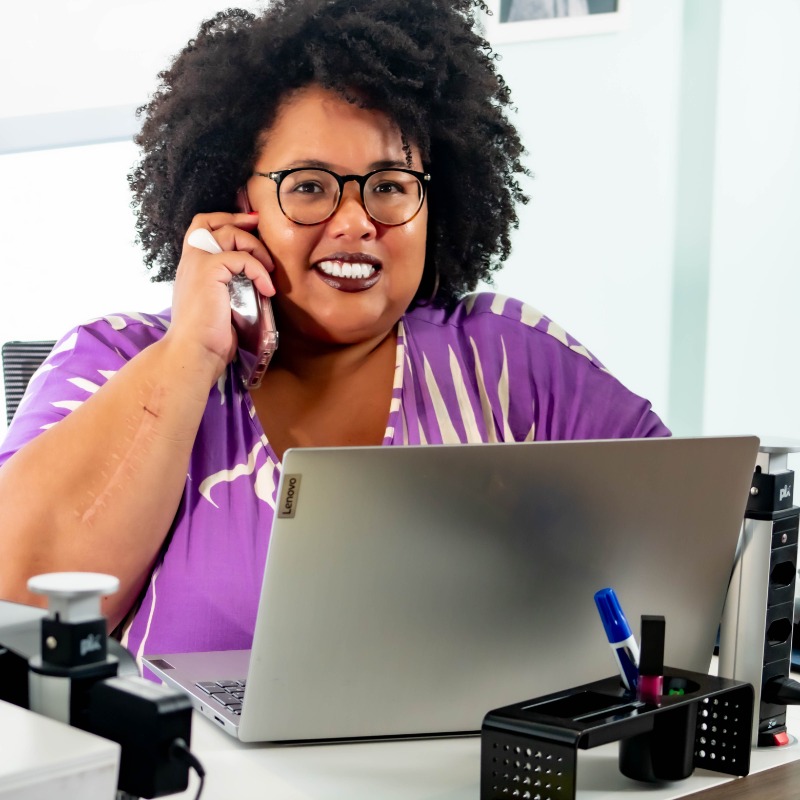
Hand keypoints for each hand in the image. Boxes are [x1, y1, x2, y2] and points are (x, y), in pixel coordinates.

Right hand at [166, 212, 275, 384]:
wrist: (193, 352)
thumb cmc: (208, 339)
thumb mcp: (220, 306)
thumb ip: (230, 287)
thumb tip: (254, 284)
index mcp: (191, 267)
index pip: (201, 229)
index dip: (224, 221)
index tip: (249, 224)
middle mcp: (191, 261)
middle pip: (211, 221)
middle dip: (238, 219)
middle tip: (259, 225)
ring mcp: (198, 263)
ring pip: (229, 234)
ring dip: (255, 247)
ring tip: (268, 271)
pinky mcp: (209, 271)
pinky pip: (242, 258)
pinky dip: (259, 271)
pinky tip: (267, 289)